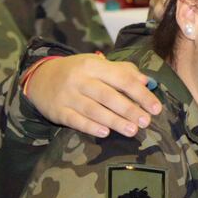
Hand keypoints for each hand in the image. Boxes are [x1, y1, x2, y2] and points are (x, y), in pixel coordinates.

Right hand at [27, 54, 161, 137]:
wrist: (41, 78)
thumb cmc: (79, 71)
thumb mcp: (98, 64)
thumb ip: (123, 71)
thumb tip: (146, 81)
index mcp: (94, 65)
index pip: (123, 79)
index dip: (141, 94)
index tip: (156, 108)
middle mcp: (80, 80)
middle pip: (109, 96)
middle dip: (130, 110)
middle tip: (146, 122)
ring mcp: (67, 96)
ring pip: (94, 110)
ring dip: (115, 121)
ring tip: (132, 131)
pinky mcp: (58, 111)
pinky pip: (75, 120)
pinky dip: (90, 127)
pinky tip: (105, 133)